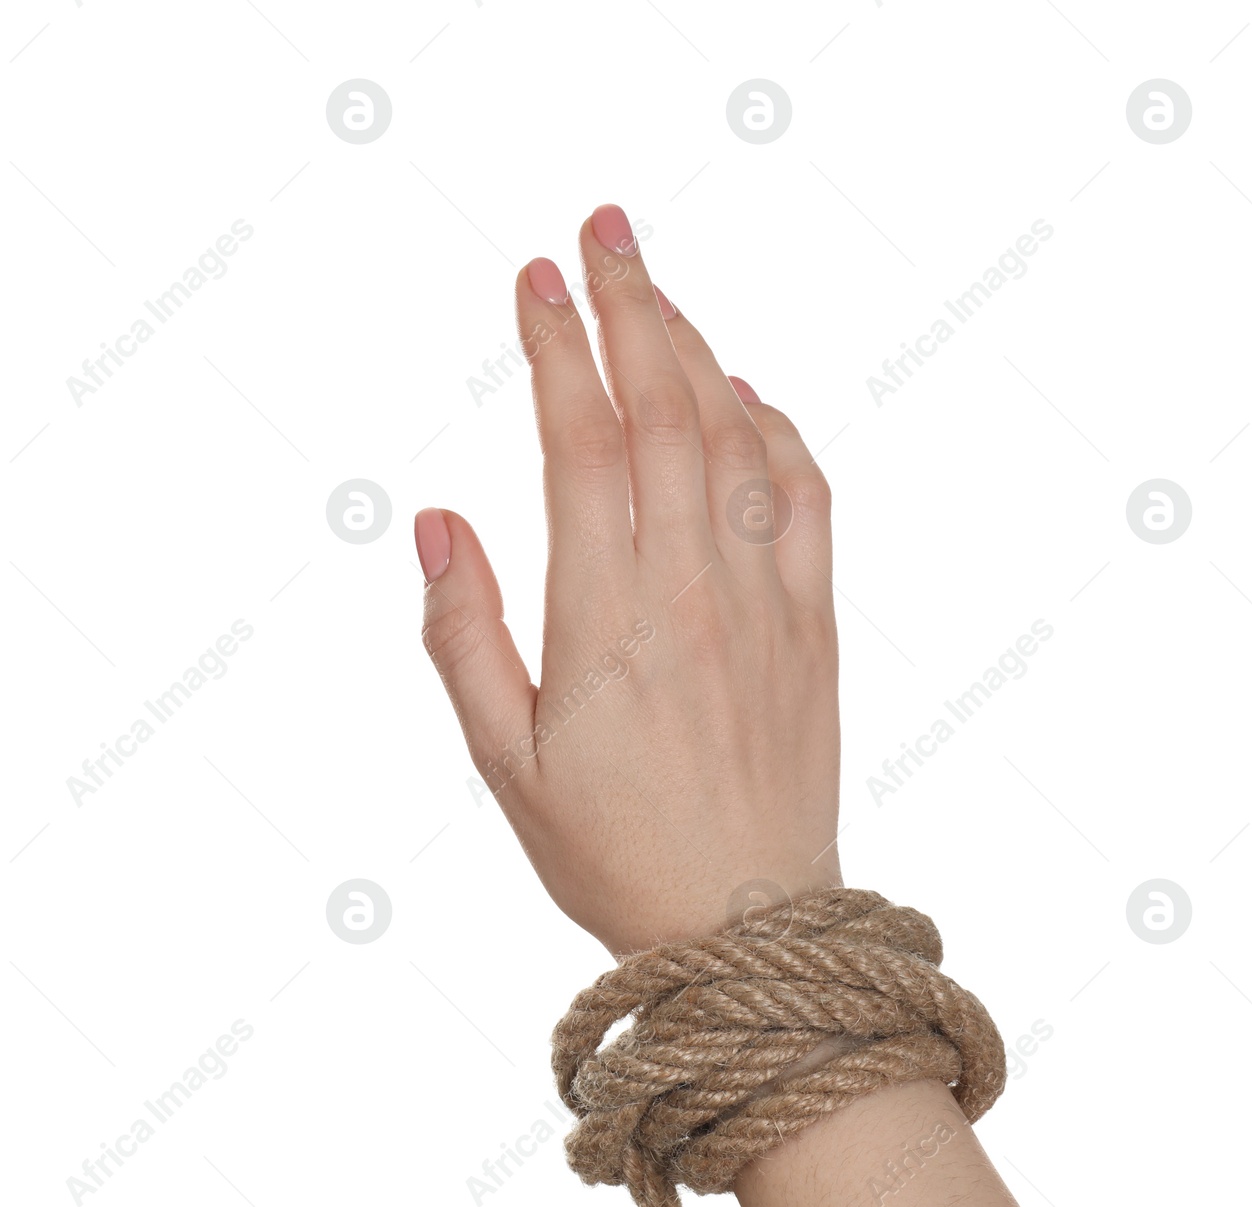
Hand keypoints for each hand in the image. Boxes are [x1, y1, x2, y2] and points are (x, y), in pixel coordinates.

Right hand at [415, 204, 840, 958]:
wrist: (745, 930)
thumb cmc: (608, 853)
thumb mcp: (502, 761)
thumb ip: (461, 635)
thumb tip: (436, 521)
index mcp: (605, 621)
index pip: (581, 443)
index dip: (556, 347)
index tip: (534, 279)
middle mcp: (693, 591)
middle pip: (665, 408)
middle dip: (630, 305)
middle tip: (600, 231)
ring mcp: (766, 602)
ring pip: (736, 436)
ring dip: (696, 347)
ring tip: (655, 289)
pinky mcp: (816, 625)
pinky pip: (804, 496)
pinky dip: (775, 429)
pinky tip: (743, 396)